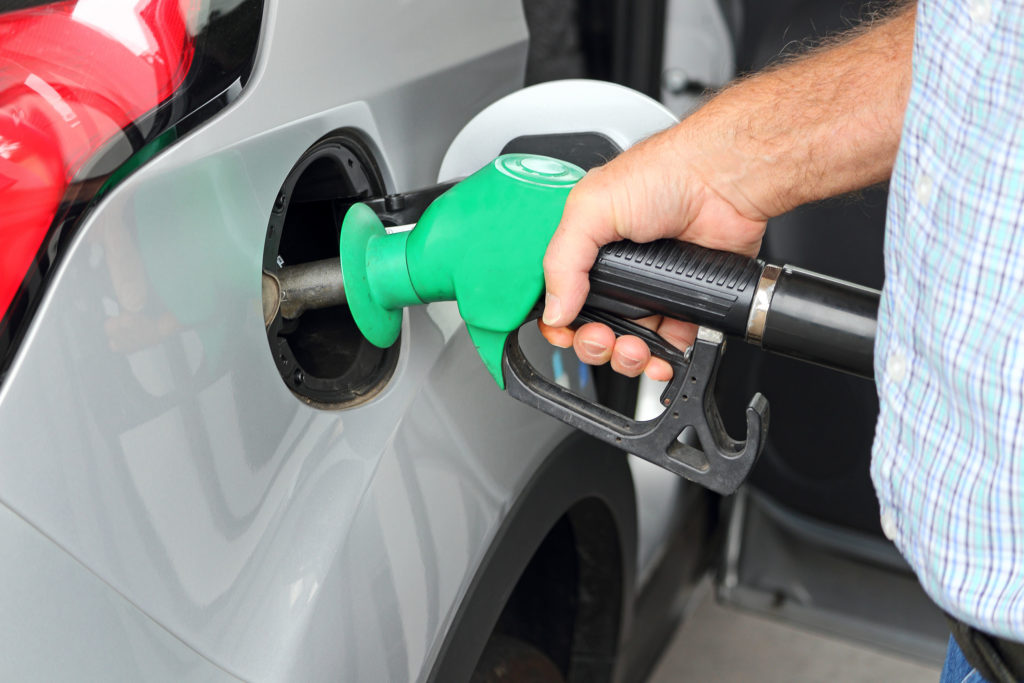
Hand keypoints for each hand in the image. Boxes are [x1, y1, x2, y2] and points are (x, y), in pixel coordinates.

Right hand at [539, 125, 767, 379]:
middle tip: (603, 339)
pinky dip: (664, 357)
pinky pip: (669, 342)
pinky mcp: (685, 300)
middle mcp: (616, 270)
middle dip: (594, 345)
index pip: (560, 298)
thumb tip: (554, 310)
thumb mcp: (590, 209)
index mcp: (586, 248)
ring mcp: (650, 288)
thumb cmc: (662, 175)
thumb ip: (562, 261)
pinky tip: (662, 356)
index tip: (564, 333)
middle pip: (592, 328)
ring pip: (629, 342)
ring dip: (627, 357)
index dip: (558, 324)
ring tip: (634, 349)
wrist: (722, 181)